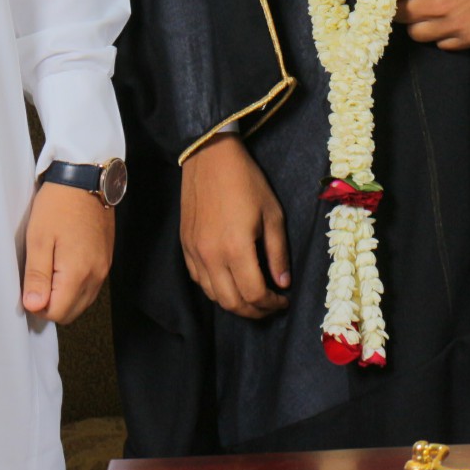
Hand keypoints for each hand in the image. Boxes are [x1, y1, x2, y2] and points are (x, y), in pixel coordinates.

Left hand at [23, 178, 113, 323]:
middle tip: (36, 278)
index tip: (29, 286)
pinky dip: (76, 285)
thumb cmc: (59, 204)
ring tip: (49, 270)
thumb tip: (34, 306)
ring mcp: (104, 267)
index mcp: (78, 272)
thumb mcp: (38, 239)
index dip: (37, 305)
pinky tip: (64, 265)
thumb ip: (37, 277)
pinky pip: (91, 286)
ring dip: (64, 296)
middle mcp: (96, 274)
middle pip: (71, 312)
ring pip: (82, 301)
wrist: (85, 178)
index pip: (56, 313)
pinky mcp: (106, 259)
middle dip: (51, 304)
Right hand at [179, 133, 290, 318]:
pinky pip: (199, 280)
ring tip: (253, 297)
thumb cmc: (246, 182)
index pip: (254, 294)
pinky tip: (230, 282)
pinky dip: (216, 290)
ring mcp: (195, 253)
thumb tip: (283, 282)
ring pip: (213, 296)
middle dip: (254, 311)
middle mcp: (211, 257)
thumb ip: (277, 252)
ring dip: (235, 304)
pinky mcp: (185, 246)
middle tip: (270, 306)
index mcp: (236, 248)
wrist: (209, 157)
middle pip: (232, 303)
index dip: (272, 304)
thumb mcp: (272, 214)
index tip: (284, 300)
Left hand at [395, 0, 469, 48]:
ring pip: (416, 34)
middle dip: (399, 7)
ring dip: (419, 23)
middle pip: (398, 16)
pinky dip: (441, 35)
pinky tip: (450, 20)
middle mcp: (432, 5)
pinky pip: (442, 45)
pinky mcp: (468, 38)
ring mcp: (451, 25)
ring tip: (429, 11)